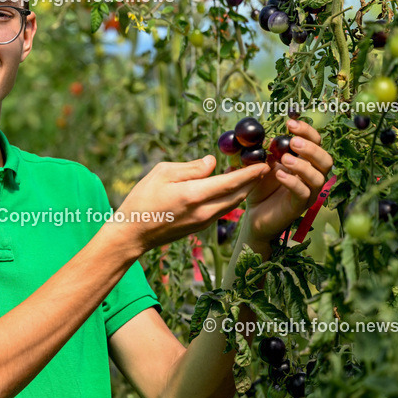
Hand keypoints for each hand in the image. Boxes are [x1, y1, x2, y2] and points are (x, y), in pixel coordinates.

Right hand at [115, 156, 268, 254]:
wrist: (133, 234)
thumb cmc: (142, 199)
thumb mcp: (161, 173)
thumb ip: (190, 167)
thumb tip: (212, 163)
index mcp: (194, 195)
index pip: (230, 183)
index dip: (250, 173)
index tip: (264, 164)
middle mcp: (203, 212)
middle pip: (237, 195)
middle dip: (252, 182)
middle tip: (261, 166)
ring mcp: (203, 222)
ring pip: (231, 204)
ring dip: (242, 190)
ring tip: (247, 175)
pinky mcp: (200, 228)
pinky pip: (221, 210)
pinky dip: (229, 198)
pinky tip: (227, 188)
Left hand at [243, 119, 333, 242]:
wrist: (254, 213)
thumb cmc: (260, 185)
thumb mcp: (260, 163)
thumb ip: (264, 148)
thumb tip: (263, 132)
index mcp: (305, 161)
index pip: (316, 142)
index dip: (307, 131)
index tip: (290, 123)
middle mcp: (312, 176)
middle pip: (325, 159)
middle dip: (311, 148)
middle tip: (293, 141)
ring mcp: (308, 192)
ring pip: (318, 178)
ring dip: (303, 165)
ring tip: (284, 159)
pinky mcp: (299, 206)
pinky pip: (303, 193)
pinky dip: (293, 182)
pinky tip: (279, 174)